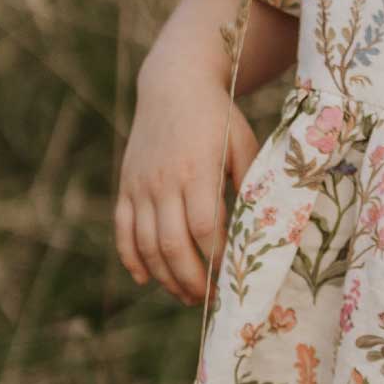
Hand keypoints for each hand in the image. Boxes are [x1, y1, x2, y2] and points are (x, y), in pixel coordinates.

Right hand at [114, 65, 260, 304]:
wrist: (173, 85)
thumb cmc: (217, 116)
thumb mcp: (243, 141)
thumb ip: (251, 181)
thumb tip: (261, 224)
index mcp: (197, 170)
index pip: (205, 227)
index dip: (217, 258)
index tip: (233, 275)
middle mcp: (163, 181)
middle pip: (172, 243)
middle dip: (192, 278)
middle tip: (209, 298)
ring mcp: (140, 185)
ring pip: (146, 244)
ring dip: (165, 276)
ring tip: (186, 295)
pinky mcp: (126, 186)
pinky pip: (123, 230)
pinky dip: (131, 259)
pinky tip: (146, 279)